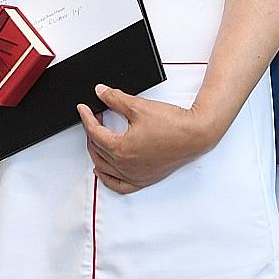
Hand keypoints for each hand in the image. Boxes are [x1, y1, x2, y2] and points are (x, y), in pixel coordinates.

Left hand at [77, 84, 221, 193]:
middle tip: (95, 117)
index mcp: (120, 149)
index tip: (83, 108)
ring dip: (97, 152)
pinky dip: (108, 179)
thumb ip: (115, 99)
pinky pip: (120, 186)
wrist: (195, 134)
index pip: (94, 133)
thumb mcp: (138, 106)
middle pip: (97, 149)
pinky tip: (104, 170)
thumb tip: (101, 92)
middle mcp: (126, 166)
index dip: (86, 117)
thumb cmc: (172, 124)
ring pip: (105, 168)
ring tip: (97, 138)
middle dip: (92, 132)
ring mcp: (135, 175)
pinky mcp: (145, 179)